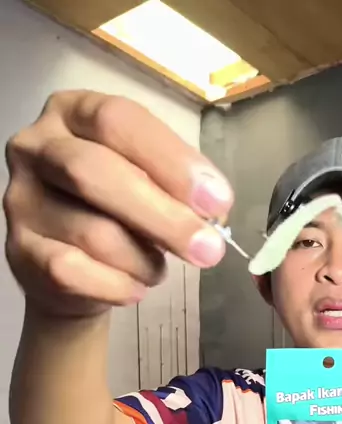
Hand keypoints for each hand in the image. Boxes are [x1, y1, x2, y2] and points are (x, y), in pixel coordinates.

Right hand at [3, 90, 232, 316]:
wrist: (72, 274)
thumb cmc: (116, 215)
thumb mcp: (150, 184)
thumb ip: (176, 187)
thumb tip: (211, 213)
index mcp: (73, 112)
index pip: (119, 121)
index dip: (171, 162)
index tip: (216, 201)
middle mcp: (36, 147)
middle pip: (97, 173)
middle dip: (164, 217)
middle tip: (208, 249)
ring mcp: (21, 199)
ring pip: (93, 232)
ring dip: (143, 260)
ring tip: (156, 269)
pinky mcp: (19, 251)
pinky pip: (74, 272)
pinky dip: (117, 286)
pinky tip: (134, 288)